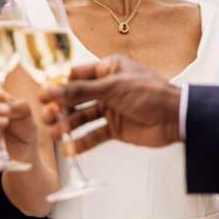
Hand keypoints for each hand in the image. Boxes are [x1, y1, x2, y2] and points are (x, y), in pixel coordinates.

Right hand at [39, 54, 180, 151]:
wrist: (176, 118)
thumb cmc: (149, 93)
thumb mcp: (111, 87)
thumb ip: (79, 90)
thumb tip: (51, 90)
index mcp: (107, 69)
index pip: (76, 76)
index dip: (59, 86)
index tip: (43, 96)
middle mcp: (107, 88)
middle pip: (76, 98)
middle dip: (61, 109)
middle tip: (47, 118)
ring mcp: (110, 109)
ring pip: (83, 117)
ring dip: (68, 126)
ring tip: (55, 135)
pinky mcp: (115, 128)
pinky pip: (95, 135)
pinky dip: (82, 142)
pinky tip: (70, 150)